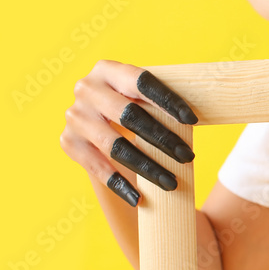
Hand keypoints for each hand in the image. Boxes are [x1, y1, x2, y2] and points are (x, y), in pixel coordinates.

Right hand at [60, 60, 197, 205]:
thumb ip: (161, 102)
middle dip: (162, 138)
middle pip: (128, 115)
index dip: (167, 101)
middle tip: (188, 156)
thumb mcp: (145, 99)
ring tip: (171, 183)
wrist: (101, 126)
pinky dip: (119, 184)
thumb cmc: (136, 110)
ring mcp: (75, 116)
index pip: (141, 81)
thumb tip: (200, 115)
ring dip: (146, 166)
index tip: (193, 121)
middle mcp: (86, 88)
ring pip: (114, 145)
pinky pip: (96, 167)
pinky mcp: (68, 141)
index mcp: (109, 70)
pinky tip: (139, 198)